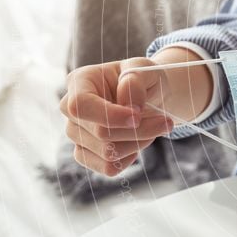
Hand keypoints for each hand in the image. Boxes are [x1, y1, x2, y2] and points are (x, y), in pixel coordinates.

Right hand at [59, 58, 173, 176]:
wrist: (149, 96)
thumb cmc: (144, 79)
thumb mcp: (145, 69)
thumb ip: (135, 82)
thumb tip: (130, 107)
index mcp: (80, 81)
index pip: (80, 105)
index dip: (109, 115)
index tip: (139, 116)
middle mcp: (70, 109)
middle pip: (100, 133)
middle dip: (139, 130)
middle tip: (165, 121)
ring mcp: (76, 134)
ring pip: (107, 153)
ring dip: (139, 142)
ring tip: (152, 126)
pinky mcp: (86, 153)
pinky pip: (108, 168)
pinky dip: (130, 158)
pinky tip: (138, 141)